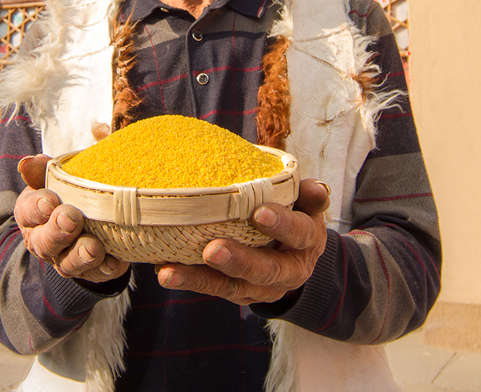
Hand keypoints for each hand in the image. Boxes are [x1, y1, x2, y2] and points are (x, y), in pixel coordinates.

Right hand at [14, 154, 129, 283]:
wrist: (95, 208)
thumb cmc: (73, 187)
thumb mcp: (60, 174)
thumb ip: (45, 169)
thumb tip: (27, 163)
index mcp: (33, 212)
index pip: (27, 211)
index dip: (37, 207)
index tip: (51, 200)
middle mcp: (43, 239)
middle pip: (43, 242)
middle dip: (57, 232)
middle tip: (72, 219)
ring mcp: (64, 258)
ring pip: (66, 264)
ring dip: (79, 256)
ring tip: (93, 248)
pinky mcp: (88, 270)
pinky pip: (94, 275)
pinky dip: (104, 269)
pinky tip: (114, 263)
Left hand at [155, 178, 329, 304]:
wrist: (297, 259)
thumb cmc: (297, 216)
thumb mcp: (308, 205)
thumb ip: (310, 195)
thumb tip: (317, 187)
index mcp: (307, 242)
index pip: (299, 234)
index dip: (281, 224)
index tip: (259, 212)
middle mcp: (288, 272)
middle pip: (265, 270)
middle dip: (238, 261)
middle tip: (212, 249)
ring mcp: (261, 288)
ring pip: (232, 287)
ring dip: (200, 279)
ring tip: (171, 271)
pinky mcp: (239, 294)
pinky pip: (214, 289)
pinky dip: (189, 281)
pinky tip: (164, 270)